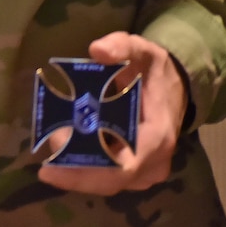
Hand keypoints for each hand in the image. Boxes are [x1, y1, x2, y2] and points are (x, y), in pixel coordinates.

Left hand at [35, 31, 186, 194]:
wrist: (177, 87)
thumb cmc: (156, 71)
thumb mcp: (141, 50)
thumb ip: (121, 46)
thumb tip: (96, 50)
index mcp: (158, 138)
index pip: (120, 170)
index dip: (83, 176)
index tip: (48, 171)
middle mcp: (155, 163)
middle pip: (106, 180)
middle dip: (72, 166)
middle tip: (51, 137)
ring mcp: (147, 173)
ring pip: (104, 181)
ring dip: (77, 164)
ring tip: (60, 133)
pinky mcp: (138, 175)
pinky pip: (107, 176)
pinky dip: (86, 163)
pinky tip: (72, 141)